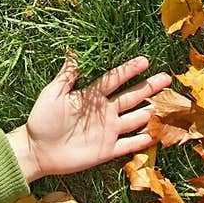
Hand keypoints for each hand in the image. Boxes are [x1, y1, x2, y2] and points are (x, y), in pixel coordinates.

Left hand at [7, 55, 172, 182]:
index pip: (114, 80)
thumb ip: (65, 76)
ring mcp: (107, 131)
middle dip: (148, 87)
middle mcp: (104, 112)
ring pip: (133, 119)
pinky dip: (140, 141)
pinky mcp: (106, 150)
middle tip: (166, 78)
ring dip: (149, 113)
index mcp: (91, 96)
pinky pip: (127, 145)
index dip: (129, 70)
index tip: (145, 60)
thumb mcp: (52, 93)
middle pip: (130, 97)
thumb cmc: (42, 119)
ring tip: (165, 106)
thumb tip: (72, 51)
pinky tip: (154, 136)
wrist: (37, 149)